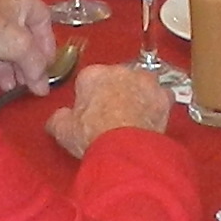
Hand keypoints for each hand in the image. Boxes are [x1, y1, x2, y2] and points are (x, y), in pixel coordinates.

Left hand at [0, 0, 56, 96]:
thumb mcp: (22, 47)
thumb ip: (37, 66)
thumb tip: (42, 86)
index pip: (42, 20)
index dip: (47, 45)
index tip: (47, 66)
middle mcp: (0, 0)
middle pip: (21, 35)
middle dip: (25, 62)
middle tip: (28, 81)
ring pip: (2, 44)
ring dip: (8, 67)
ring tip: (10, 86)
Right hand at [48, 60, 173, 154]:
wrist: (125, 149)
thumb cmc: (95, 136)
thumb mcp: (63, 130)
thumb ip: (58, 119)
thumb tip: (57, 119)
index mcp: (93, 74)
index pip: (88, 80)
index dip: (88, 97)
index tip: (89, 111)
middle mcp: (121, 72)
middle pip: (116, 78)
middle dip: (114, 92)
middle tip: (110, 116)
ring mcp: (145, 83)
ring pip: (141, 84)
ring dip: (138, 96)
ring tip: (132, 118)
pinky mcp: (163, 97)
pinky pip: (162, 98)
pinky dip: (158, 106)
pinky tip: (151, 121)